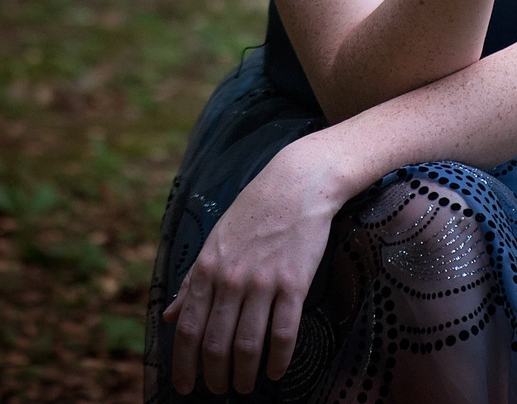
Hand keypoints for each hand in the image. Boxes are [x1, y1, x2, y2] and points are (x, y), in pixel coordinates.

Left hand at [163, 139, 340, 394]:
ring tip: (245, 386)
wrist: (296, 183)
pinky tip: (277, 370)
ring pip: (248, 344)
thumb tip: (169, 316)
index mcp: (207, 268)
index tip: (186, 386)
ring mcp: (263, 281)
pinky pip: (284, 332)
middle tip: (220, 388)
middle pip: (215, 343)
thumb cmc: (254, 211)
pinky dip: (279, 359)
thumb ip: (192, 281)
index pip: (187, 328)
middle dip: (215, 375)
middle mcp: (231, 278)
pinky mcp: (294, 282)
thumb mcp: (215, 241)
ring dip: (244, 374)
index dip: (184, 364)